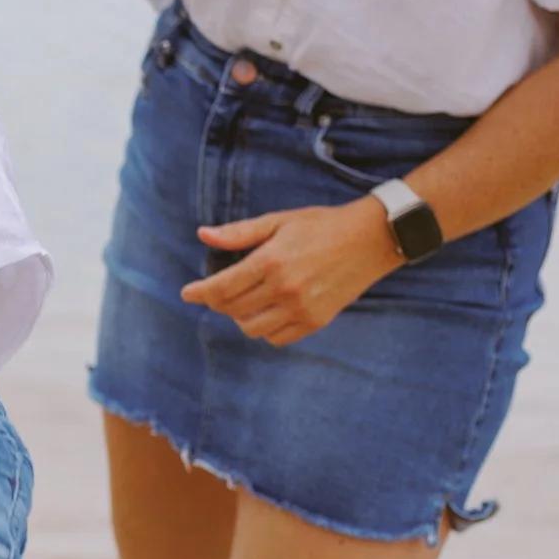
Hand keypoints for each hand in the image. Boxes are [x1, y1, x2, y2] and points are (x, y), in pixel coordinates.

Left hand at [180, 200, 403, 346]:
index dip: (199, 293)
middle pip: (232, 309)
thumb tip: (203, 235)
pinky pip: (277, 337)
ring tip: (242, 302)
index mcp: (270, 261)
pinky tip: (265, 313)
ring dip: (239, 317)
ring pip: (252, 329)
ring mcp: (302, 308)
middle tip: (216, 293)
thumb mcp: (278, 221)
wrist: (370, 239)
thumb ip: (239, 233)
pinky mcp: (317, 321)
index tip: (187, 293)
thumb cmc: (320, 226)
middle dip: (217, 302)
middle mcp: (284, 289)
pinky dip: (265, 329)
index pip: (221, 288)